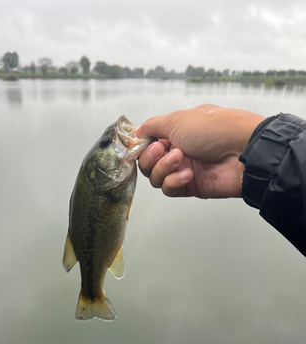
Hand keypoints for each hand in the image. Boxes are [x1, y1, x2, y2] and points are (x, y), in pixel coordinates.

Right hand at [137, 104, 264, 198]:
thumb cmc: (214, 129)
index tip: (141, 143)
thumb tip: (136, 130)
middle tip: (164, 149)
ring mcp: (183, 169)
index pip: (147, 142)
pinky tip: (189, 174)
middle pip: (147, 162)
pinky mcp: (189, 187)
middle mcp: (177, 149)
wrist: (242, 152)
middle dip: (151, 156)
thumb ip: (152, 125)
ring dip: (164, 168)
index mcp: (175, 131)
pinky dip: (174, 181)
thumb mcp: (178, 119)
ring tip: (181, 159)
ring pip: (155, 177)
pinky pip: (169, 189)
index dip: (141, 145)